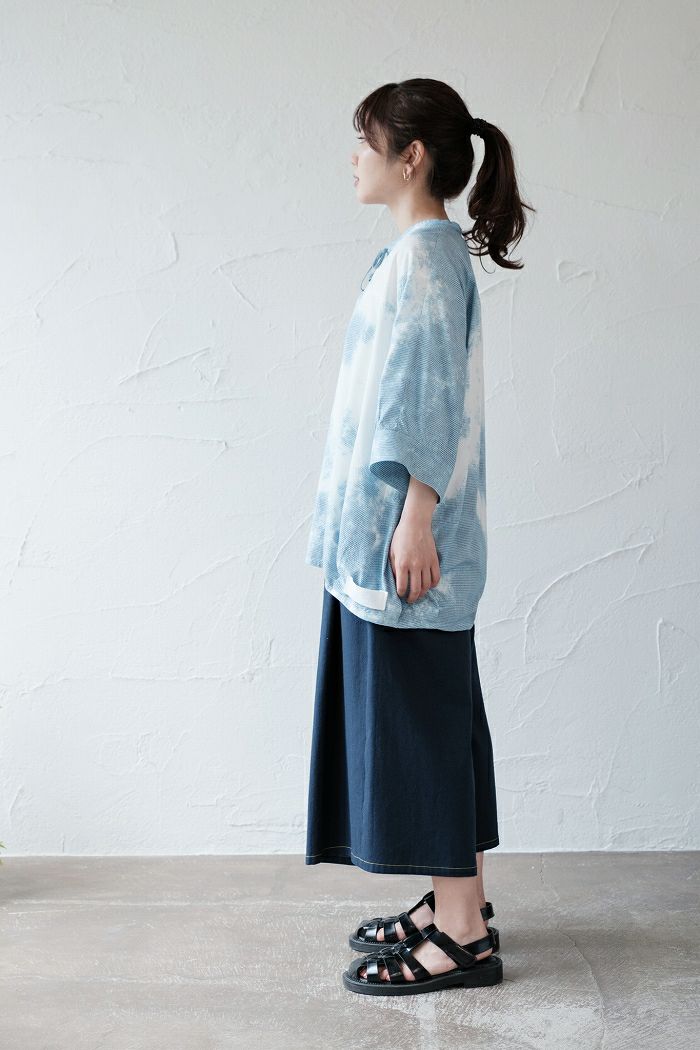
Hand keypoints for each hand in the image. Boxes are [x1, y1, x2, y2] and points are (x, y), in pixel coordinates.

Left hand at [389, 478, 440, 602]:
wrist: (416, 524)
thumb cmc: (401, 536)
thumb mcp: (392, 552)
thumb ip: (393, 567)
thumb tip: (395, 580)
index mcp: (402, 564)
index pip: (402, 586)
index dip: (401, 594)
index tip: (400, 595)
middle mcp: (415, 565)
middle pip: (416, 589)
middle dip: (412, 598)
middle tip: (410, 601)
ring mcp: (426, 563)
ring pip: (426, 586)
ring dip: (422, 593)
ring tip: (419, 595)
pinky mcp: (434, 560)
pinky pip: (436, 577)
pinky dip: (432, 585)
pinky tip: (428, 586)